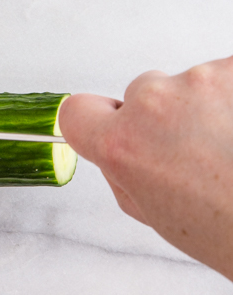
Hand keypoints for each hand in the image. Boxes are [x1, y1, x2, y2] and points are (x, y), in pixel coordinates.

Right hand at [59, 61, 232, 279]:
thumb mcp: (162, 219)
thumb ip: (129, 176)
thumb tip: (125, 153)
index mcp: (125, 146)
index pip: (77, 111)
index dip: (97, 122)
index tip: (111, 128)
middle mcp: (157, 102)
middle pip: (146, 94)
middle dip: (170, 118)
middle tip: (206, 155)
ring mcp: (205, 79)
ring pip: (195, 86)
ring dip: (213, 108)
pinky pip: (230, 75)